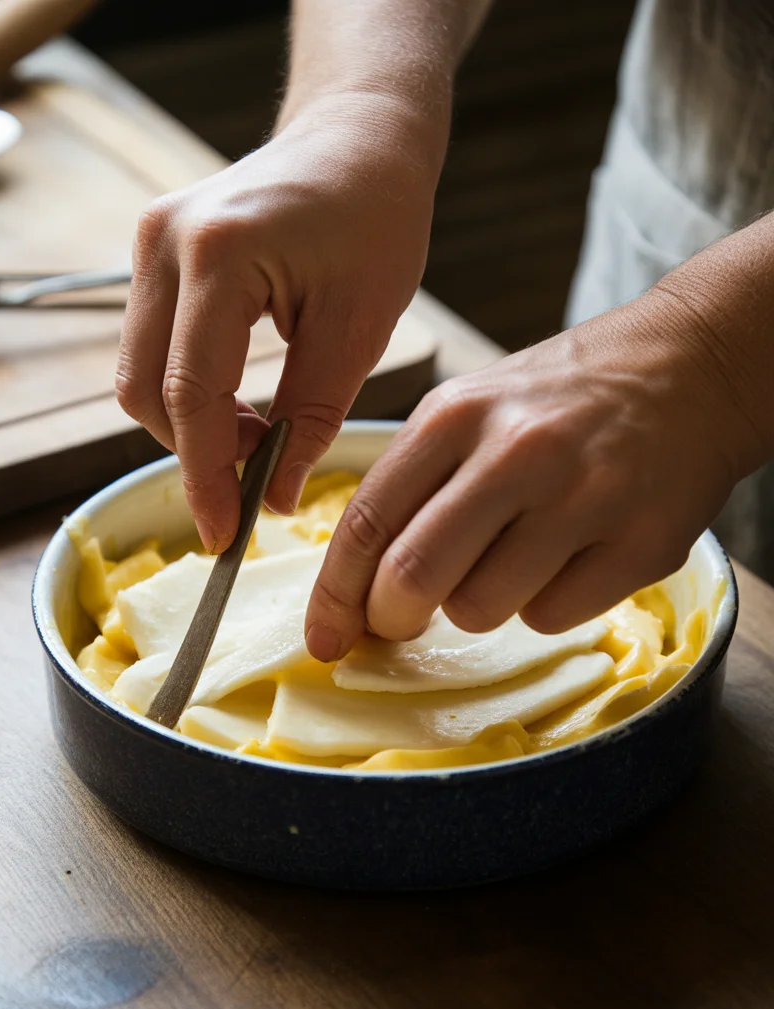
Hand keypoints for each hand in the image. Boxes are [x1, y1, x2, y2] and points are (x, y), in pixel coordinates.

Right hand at [115, 92, 439, 553]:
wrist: (357, 137)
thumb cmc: (376, 217)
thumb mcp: (359, 327)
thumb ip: (310, 417)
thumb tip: (269, 497)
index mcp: (218, 254)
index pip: (191, 394)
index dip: (205, 475)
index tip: (224, 534)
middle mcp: (164, 242)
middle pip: (145, 390)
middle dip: (194, 454)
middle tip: (255, 484)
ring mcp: (149, 242)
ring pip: (138, 374)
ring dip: (190, 426)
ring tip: (258, 439)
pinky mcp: (154, 252)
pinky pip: (151, 347)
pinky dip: (187, 392)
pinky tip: (240, 407)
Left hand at [305, 294, 755, 660]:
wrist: (689, 366)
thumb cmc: (561, 399)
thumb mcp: (471, 408)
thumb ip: (413, 486)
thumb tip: (358, 585)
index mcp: (455, 415)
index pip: (367, 522)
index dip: (335, 594)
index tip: (323, 637)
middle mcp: (516, 453)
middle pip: (413, 578)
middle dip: (391, 618)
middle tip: (401, 619)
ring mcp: (582, 499)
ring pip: (479, 610)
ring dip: (476, 605)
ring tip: (509, 558)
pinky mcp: (640, 543)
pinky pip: (549, 618)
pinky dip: (542, 605)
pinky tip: (565, 558)